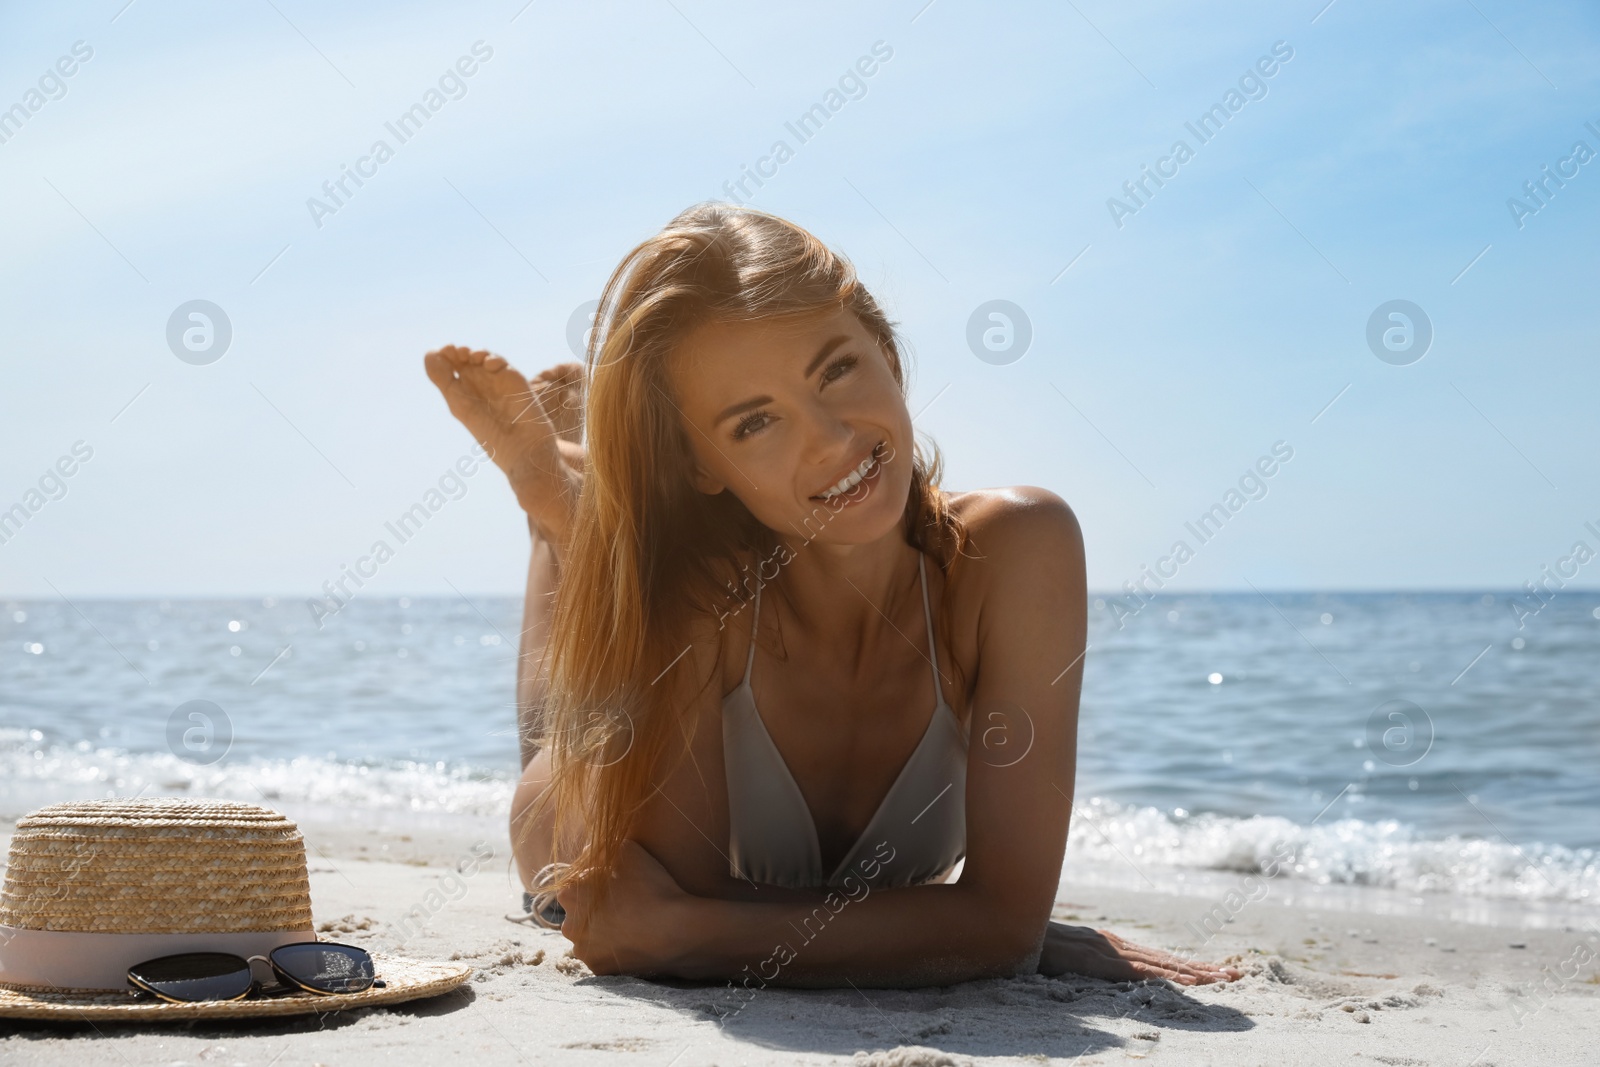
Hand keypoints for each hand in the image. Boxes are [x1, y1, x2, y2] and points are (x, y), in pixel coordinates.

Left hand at [557, 840, 690, 975]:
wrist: (675, 931)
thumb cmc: (650, 887)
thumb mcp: (627, 850)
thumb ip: (601, 849)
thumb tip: (591, 852)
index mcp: (570, 894)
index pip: (574, 883)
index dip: (594, 881)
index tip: (614, 883)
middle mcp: (569, 926)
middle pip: (578, 912)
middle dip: (593, 907)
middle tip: (623, 902)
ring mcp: (584, 952)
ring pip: (589, 936)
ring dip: (602, 930)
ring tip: (631, 922)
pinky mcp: (599, 970)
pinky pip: (602, 955)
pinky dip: (613, 949)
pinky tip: (633, 939)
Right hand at [1037, 921, 1241, 985]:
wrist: (1006, 927)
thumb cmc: (1027, 945)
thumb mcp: (1060, 956)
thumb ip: (1080, 960)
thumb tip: (1088, 968)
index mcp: (1108, 944)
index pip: (1156, 959)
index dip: (1187, 966)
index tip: (1215, 972)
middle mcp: (1113, 944)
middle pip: (1167, 960)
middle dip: (1204, 968)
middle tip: (1238, 974)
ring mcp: (1107, 950)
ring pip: (1161, 965)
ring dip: (1197, 973)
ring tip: (1226, 979)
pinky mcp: (1098, 961)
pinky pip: (1140, 972)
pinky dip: (1168, 976)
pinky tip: (1189, 982)